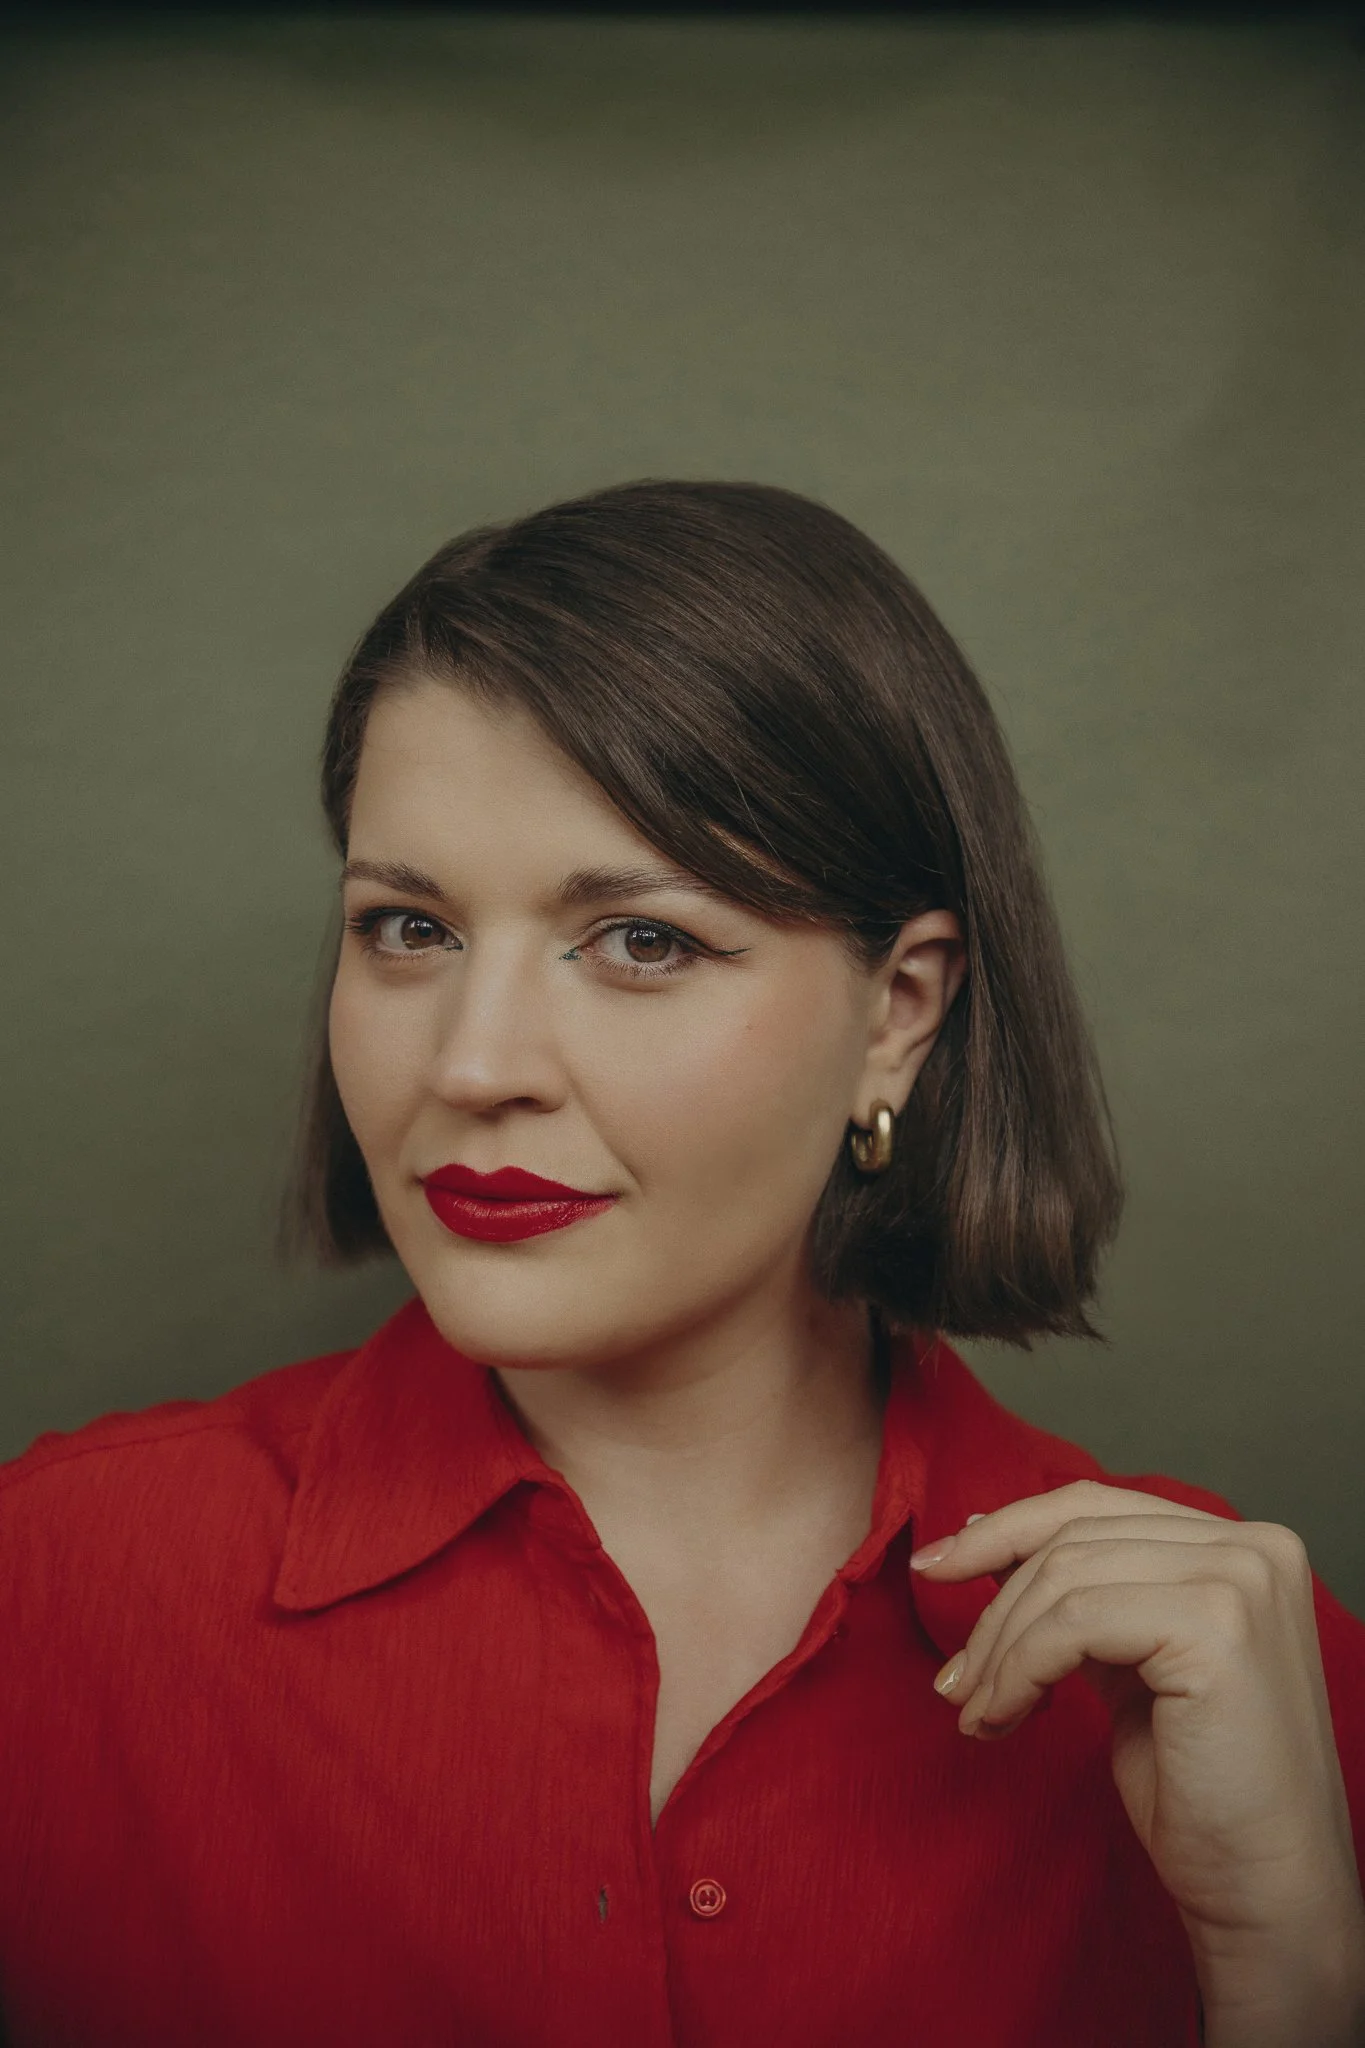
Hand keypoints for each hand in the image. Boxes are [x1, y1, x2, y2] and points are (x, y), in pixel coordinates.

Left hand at [910, 1481, 1364, 2041]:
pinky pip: (1074, 1625)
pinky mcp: (1215, 1626)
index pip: (1095, 1504)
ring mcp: (1239, 1581)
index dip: (1006, 1528)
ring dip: (1000, 1649)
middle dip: (994, 1607)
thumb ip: (1087, 1599)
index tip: (934, 1565)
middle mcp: (1251, 1547)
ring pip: (1065, 1578)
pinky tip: (1002, 1719)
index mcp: (1240, 1546)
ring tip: (976, 1709)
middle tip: (952, 1680)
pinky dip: (1019, 1670)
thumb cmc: (1203, 1792)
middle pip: (1073, 1537)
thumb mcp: (1133, 1666)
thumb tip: (980, 1539)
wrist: (1266, 1891)